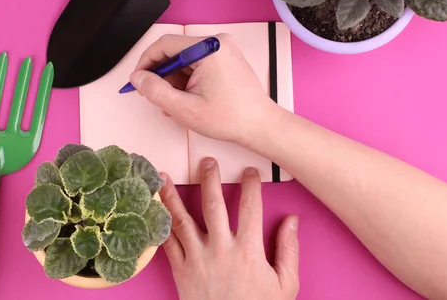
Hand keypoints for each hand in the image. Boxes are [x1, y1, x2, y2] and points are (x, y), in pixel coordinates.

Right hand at [129, 34, 274, 145]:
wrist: (260, 125)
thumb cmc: (231, 118)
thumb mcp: (184, 109)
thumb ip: (155, 91)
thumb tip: (137, 78)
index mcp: (208, 49)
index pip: (164, 45)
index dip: (146, 63)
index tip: (137, 80)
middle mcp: (216, 43)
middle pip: (174, 52)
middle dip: (161, 76)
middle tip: (154, 97)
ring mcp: (222, 49)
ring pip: (184, 60)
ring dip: (174, 81)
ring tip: (174, 105)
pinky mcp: (225, 58)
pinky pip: (196, 64)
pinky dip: (186, 80)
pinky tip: (185, 100)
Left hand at [159, 158, 299, 299]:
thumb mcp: (285, 285)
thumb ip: (288, 250)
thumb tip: (292, 220)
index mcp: (248, 251)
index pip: (251, 207)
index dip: (251, 185)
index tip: (250, 171)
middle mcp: (220, 249)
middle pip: (213, 205)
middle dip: (210, 179)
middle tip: (207, 161)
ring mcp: (197, 260)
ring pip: (182, 220)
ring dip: (172, 196)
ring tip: (164, 176)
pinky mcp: (181, 272)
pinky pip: (167, 244)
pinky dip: (160, 225)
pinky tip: (154, 210)